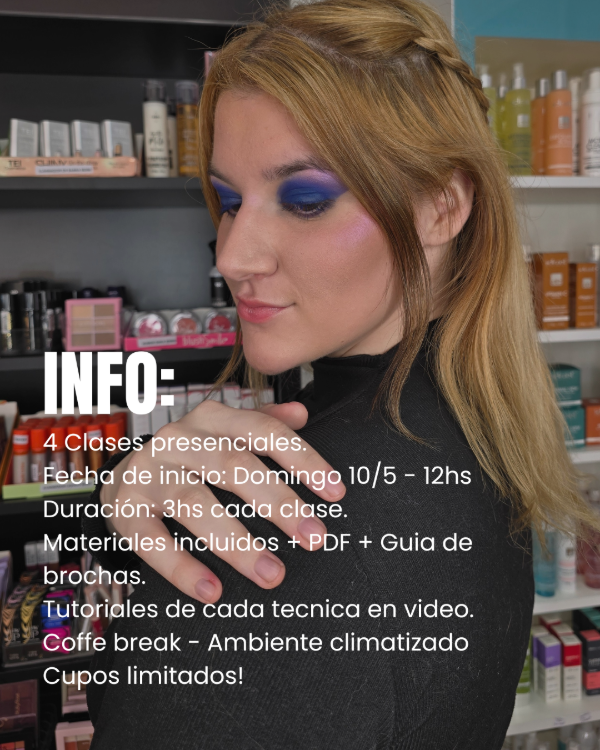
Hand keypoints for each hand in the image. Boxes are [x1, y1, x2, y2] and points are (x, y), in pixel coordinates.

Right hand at [99, 400, 344, 603]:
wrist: (122, 475)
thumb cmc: (187, 458)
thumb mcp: (222, 433)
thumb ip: (263, 422)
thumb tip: (302, 413)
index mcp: (212, 419)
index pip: (262, 431)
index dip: (301, 459)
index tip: (335, 492)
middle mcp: (179, 439)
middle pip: (233, 466)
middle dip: (278, 503)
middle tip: (314, 537)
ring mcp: (149, 473)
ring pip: (195, 504)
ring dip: (236, 542)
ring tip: (271, 574)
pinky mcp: (125, 509)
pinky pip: (152, 540)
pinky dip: (181, 567)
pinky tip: (212, 590)